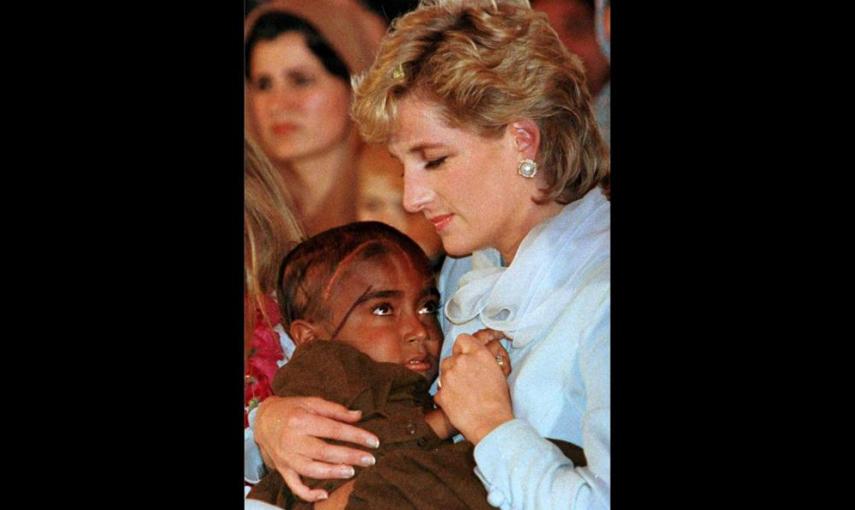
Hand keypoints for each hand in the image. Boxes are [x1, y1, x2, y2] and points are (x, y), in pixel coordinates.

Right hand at [254, 396, 379, 501]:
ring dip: (333, 473)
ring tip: (352, 472)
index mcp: (302, 420)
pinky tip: (324, 495)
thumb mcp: (312, 402)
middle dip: (350, 456)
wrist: (263, 420)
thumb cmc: (291, 409)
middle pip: (325, 451)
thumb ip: (335, 410)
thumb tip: (358, 416)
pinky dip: (309, 494)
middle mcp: (293, 440)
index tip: (374, 441)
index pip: (334, 430)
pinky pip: (295, 486)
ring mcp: (287, 457)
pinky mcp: (283, 470)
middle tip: (370, 459)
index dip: (356, 436)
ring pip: (312, 470)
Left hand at [434, 332, 513, 443]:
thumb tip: (485, 351)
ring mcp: (448, 376)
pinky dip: (447, 393)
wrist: (490, 423)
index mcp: (478, 354)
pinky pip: (441, 388)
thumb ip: (488, 358)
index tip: (468, 353)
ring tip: (464, 389)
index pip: (463, 338)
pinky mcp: (441, 392)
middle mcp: (461, 361)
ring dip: (451, 376)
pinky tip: (458, 401)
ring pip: (445, 370)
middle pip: (453, 354)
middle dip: (458, 363)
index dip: (465, 346)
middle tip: (468, 375)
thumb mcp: (500, 372)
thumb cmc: (499, 401)